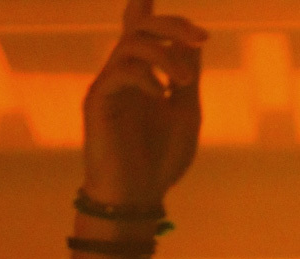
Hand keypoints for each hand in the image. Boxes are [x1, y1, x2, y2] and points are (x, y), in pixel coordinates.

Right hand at [83, 0, 205, 207]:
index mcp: (143, 74)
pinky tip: (162, 96)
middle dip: (173, 24)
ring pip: (131, 44)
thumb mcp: (185, 112)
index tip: (160, 0)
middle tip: (200, 39)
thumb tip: (192, 42)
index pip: (139, 28)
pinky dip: (147, 78)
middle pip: (139, 26)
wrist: (139, 198)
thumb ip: (186, 76)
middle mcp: (122, 73)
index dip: (146, 7)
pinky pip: (121, 72)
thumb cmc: (161, 160)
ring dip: (165, 55)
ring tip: (182, 82)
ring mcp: (109, 86)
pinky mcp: (98, 101)